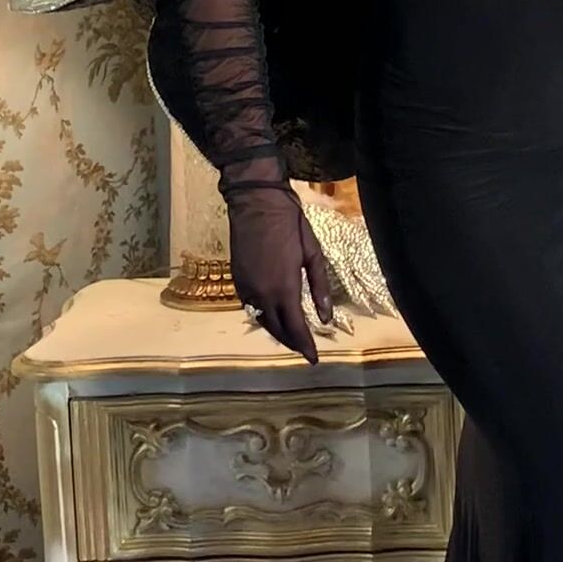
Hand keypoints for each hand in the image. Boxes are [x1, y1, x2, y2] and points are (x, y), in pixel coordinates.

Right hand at [227, 185, 333, 361]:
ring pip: (261, 321)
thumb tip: (326, 318)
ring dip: (276, 332)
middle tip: (304, 350)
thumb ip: (320, 288)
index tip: (314, 359)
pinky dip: (262, 317)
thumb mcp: (313, 254)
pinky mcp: (237, 279)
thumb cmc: (290, 224)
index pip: (296, 328)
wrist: (257, 202)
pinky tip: (272, 316)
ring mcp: (246, 287)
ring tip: (291, 337)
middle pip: (277, 330)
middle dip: (291, 343)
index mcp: (284, 288)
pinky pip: (249, 307)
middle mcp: (262, 294)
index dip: (305, 346)